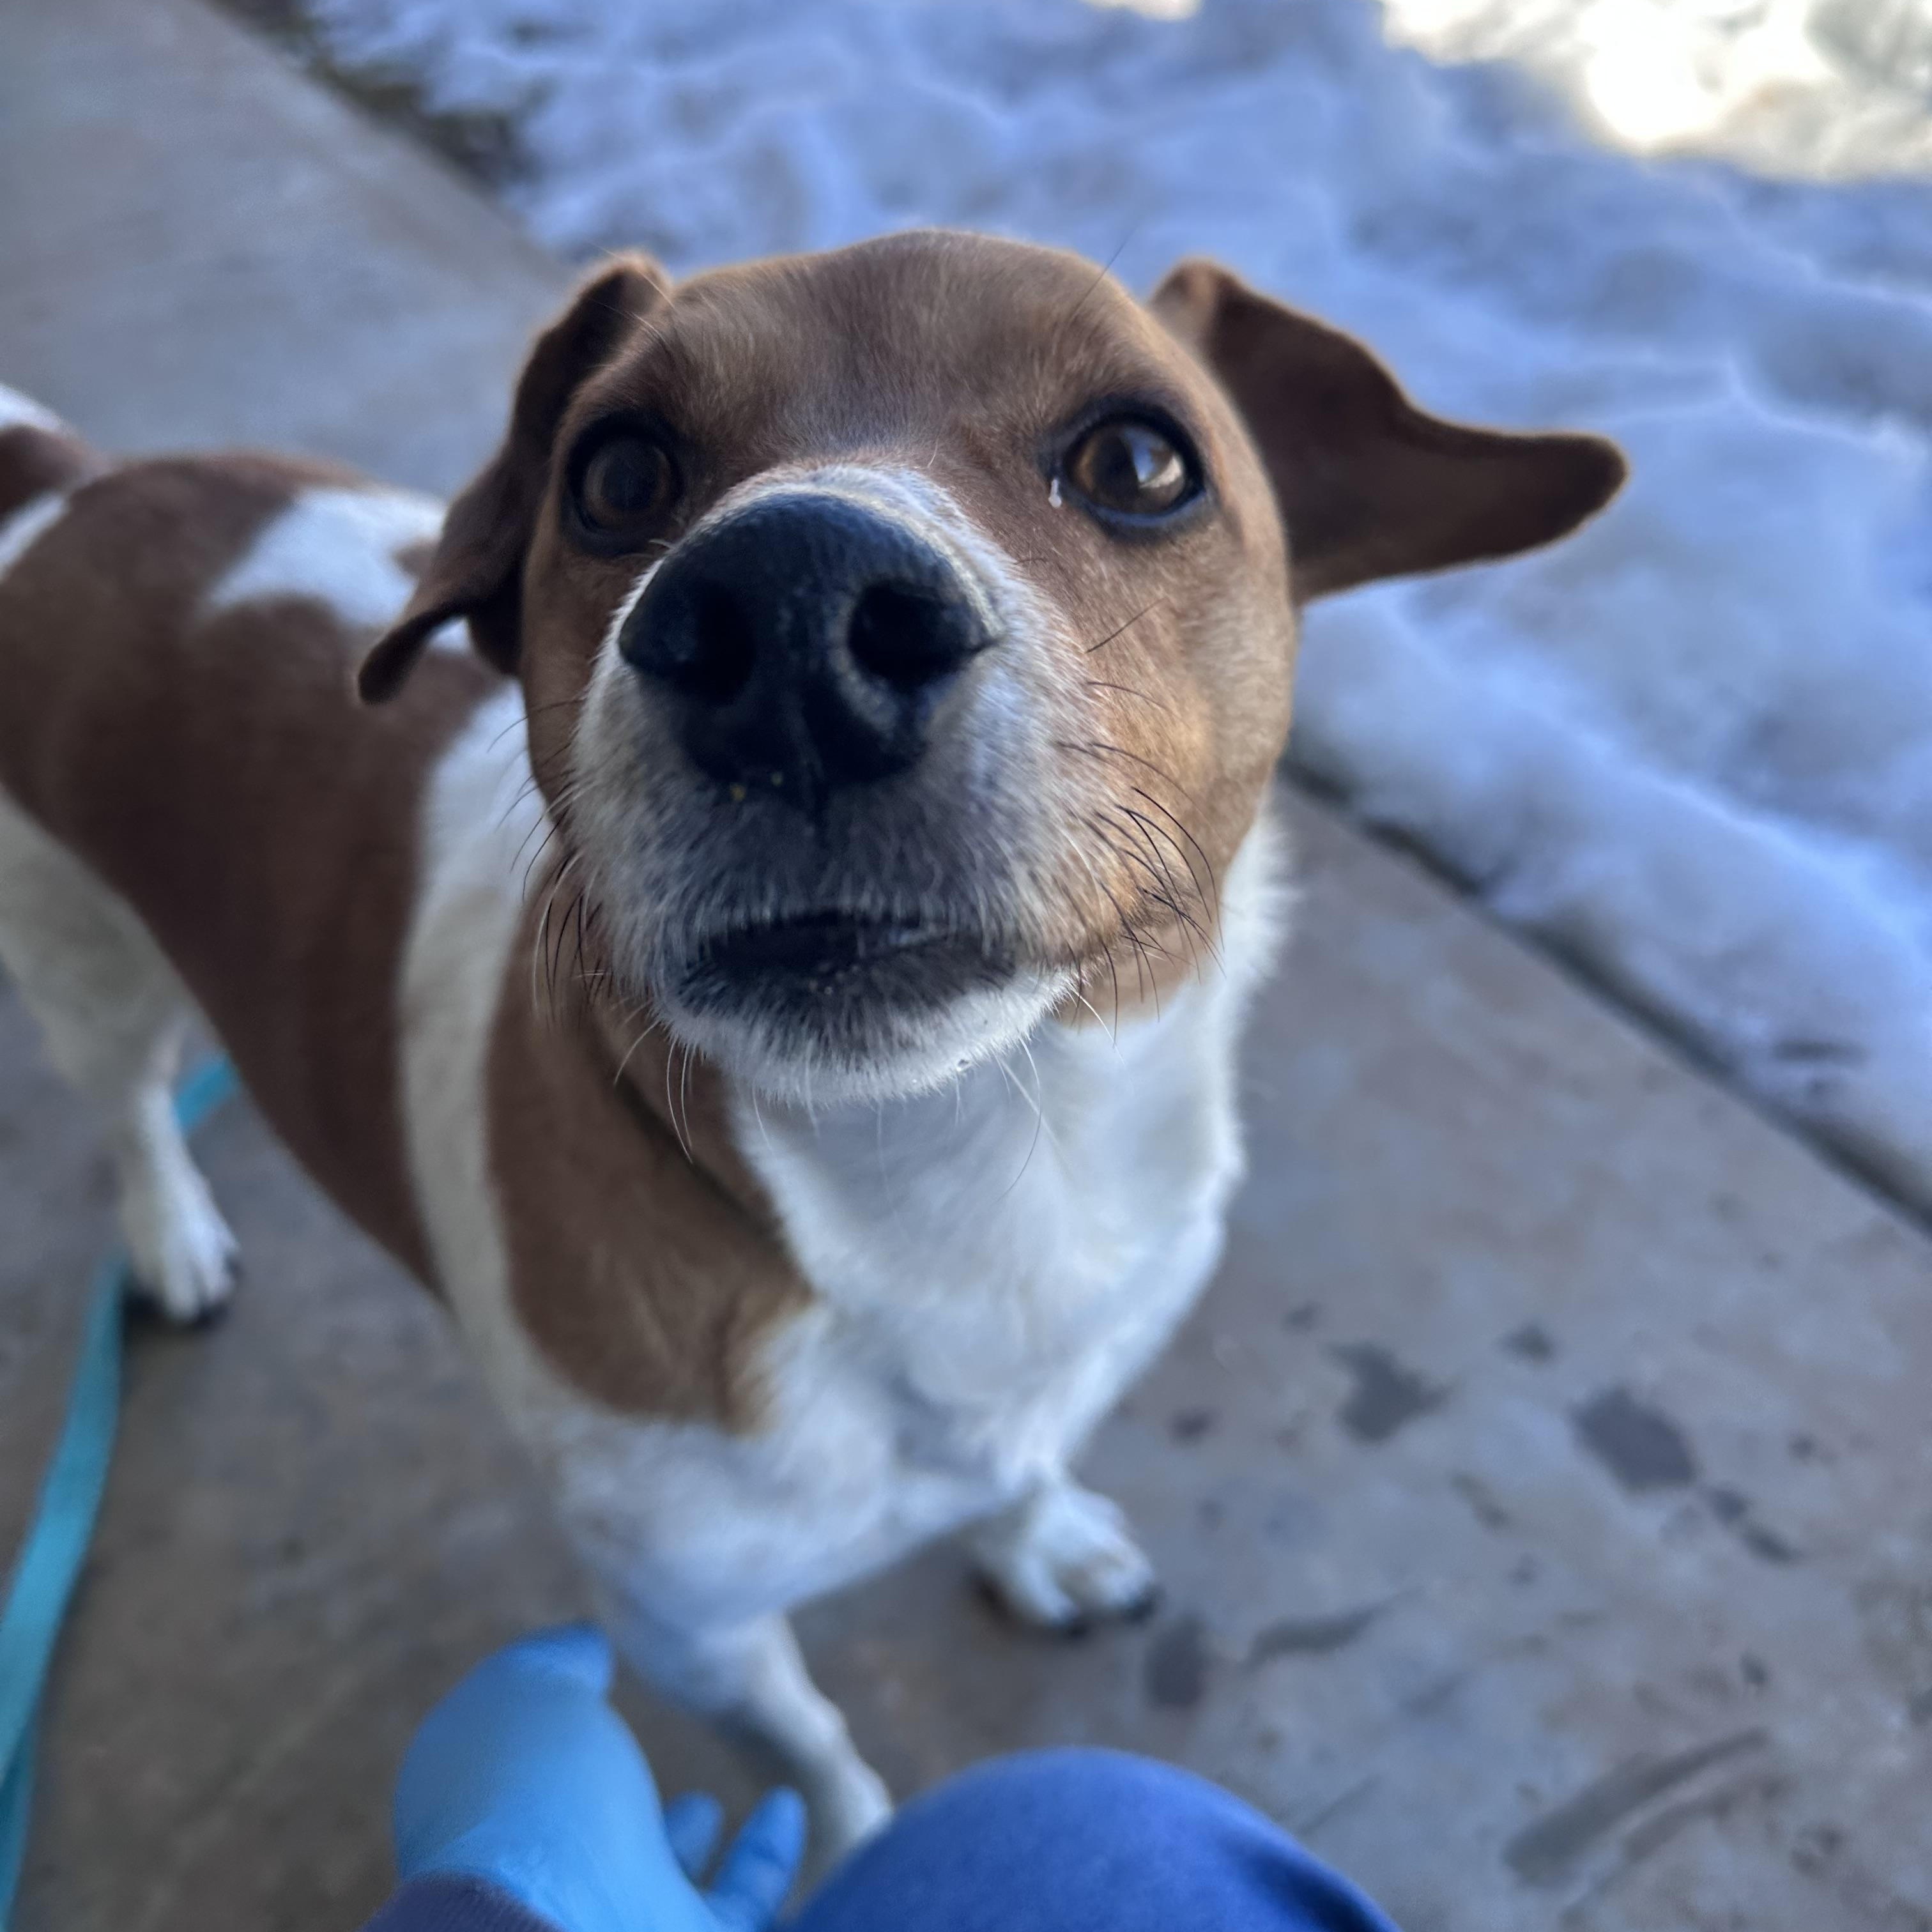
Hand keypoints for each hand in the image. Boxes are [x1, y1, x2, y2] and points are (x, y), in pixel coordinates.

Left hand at [392, 1623, 803, 1931]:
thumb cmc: (526, 1806)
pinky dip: (765, 1859)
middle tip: (638, 1766)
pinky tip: (788, 1806)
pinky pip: (738, 1909)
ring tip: (709, 1802)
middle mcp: (543, 1890)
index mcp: (481, 1835)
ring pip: (655, 1893)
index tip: (588, 1692)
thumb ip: (555, 1662)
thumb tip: (586, 1647)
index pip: (509, 1787)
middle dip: (614, 1813)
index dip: (543, 1738)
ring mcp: (614, 1929)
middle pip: (581, 1850)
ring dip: (685, 1851)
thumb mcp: (525, 1694)